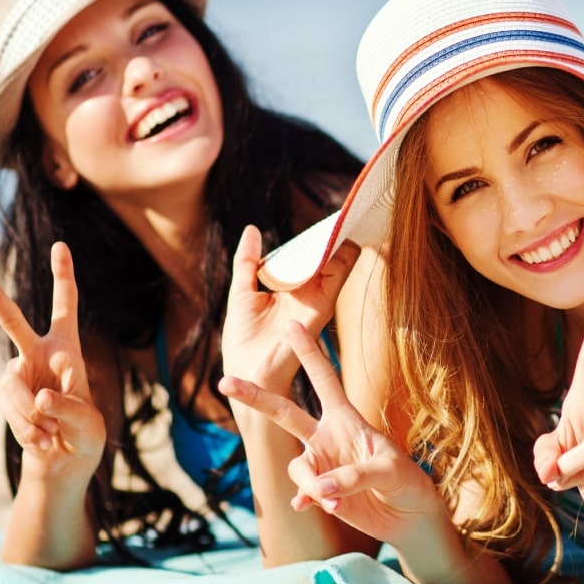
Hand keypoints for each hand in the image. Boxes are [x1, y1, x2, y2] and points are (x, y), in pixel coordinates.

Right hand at [0, 243, 104, 481]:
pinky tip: (42, 439)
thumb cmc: (85, 436)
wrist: (62, 462)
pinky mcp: (4, 396)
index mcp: (67, 349)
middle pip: (13, 322)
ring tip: (52, 433)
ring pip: (13, 386)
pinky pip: (9, 408)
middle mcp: (37, 354)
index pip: (66, 307)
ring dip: (32, 415)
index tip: (60, 245)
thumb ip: (69, 405)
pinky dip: (27, 428)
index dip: (63, 276)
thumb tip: (40, 395)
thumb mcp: (89, 422)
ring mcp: (16, 374)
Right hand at [219, 321, 442, 544]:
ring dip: (312, 484)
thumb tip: (320, 488)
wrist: (407, 513)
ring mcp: (321, 463)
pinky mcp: (320, 492)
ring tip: (337, 502)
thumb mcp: (388, 470)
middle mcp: (327, 436)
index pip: (324, 378)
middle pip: (284, 412)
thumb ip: (353, 475)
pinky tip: (316, 508)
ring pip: (296, 466)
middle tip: (225, 381)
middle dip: (256, 397)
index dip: (308, 352)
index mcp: (347, 418)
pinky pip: (301, 493)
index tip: (291, 325)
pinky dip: (308, 501)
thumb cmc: (405, 481)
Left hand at [221, 225, 359, 387]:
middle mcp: (310, 292)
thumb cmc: (244, 341)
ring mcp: (318, 299)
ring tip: (337, 219)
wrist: (245, 373)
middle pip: (331, 255)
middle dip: (334, 232)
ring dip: (337, 238)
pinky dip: (338, 253)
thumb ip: (247, 262)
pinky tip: (330, 238)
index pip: (313, 255)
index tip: (327, 216)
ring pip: (341, 260)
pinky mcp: (320, 308)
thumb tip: (253, 229)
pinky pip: (339, 274)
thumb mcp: (242, 292)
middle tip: (339, 210)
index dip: (318, 236)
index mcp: (294, 288)